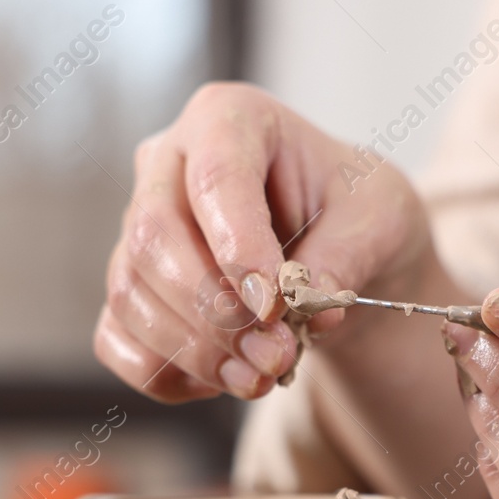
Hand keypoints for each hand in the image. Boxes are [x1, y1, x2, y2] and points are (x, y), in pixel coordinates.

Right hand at [93, 82, 433, 402]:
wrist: (344, 251)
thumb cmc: (357, 213)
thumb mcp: (381, 220)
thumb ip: (347, 258)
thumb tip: (310, 311)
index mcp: (230, 118)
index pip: (213, 174)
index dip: (237, 246)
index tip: (274, 306)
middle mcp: (168, 163)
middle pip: (151, 237)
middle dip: (213, 311)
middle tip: (277, 355)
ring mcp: (138, 226)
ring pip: (129, 293)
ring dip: (196, 352)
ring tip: (264, 377)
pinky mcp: (133, 287)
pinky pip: (117, 339)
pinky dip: (167, 374)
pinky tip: (226, 380)